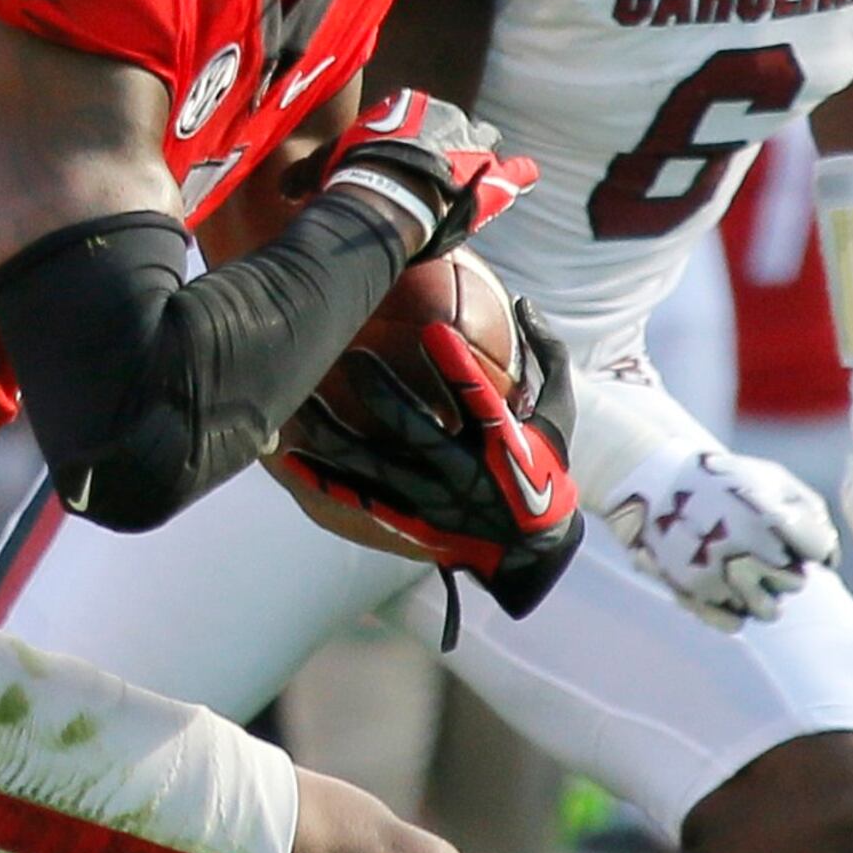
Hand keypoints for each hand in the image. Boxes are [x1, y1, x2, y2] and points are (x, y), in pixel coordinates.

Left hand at [271, 308, 582, 617]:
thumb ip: (547, 356)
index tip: (433, 330)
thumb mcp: (562, 414)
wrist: (532, 550)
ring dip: (337, 433)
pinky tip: (290, 457)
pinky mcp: (410, 522)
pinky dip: (326, 480)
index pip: (478, 400)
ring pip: (376, 466)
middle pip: (415, 430)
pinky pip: (361, 499)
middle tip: (352, 354)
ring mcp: (432, 502)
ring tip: (302, 401)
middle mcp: (464, 475)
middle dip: (382, 392)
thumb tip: (524, 301)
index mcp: (503, 445)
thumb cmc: (546, 468)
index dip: (455, 367)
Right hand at [321, 91, 535, 263]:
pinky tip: (524, 177)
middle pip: (453, 128)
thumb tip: (284, 190)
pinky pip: (514, 171)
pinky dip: (519, 175)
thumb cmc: (353, 173)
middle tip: (434, 171)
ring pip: (483, 145)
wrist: (388, 193)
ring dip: (478, 159)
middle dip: (448, 146)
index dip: (409, 140)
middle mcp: (447, 118)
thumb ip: (307, 174)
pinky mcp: (490, 177)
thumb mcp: (321, 166)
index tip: (400, 158)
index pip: (416, 116)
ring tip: (473, 176)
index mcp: (409, 105)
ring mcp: (472, 146)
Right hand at [597, 442, 836, 627]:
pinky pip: (735, 622)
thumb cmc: (725, 480)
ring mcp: (721, 576)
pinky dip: (736, 609)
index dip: (809, 542)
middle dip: (787, 568)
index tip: (790, 530)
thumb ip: (811, 513)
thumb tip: (829, 561)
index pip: (820, 551)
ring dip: (763, 593)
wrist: (657, 482)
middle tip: (764, 548)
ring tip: (744, 569)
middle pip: (796, 583)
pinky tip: (726, 583)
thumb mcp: (773, 479)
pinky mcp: (695, 594)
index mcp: (771, 518)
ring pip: (769, 611)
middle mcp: (747, 551)